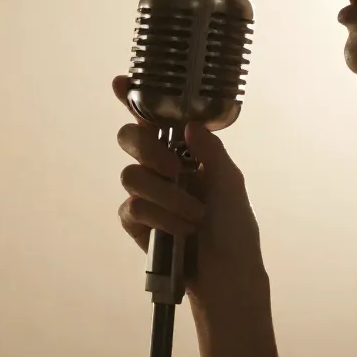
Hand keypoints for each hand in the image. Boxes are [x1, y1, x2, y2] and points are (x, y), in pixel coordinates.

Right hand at [112, 75, 265, 303]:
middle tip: (174, 167)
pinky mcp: (136, 222)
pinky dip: (160, 218)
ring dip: (165, 195)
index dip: (133, 97)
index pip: (156, 118)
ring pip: (131, 175)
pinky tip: (181, 231)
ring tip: (194, 215)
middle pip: (130, 138)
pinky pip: (132, 208)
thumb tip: (189, 125)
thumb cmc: (235, 228)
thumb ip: (211, 152)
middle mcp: (162, 167)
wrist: (228, 275)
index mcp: (186, 151)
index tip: (121, 82)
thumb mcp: (232, 185)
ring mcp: (146, 194)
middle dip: (148, 149)